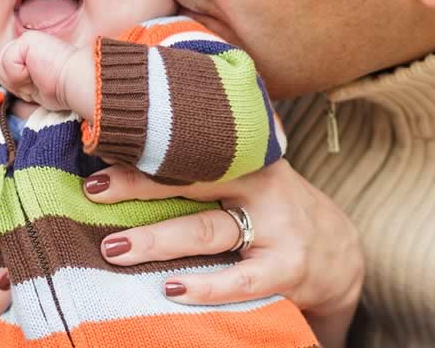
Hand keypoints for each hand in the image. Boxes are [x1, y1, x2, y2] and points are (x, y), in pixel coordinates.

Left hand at [0, 31, 93, 115]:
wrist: (80, 82)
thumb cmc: (66, 89)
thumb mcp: (38, 89)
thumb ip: (22, 81)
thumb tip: (5, 88)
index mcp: (34, 53)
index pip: (10, 70)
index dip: (19, 85)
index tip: (40, 87)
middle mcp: (30, 43)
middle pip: (3, 68)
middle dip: (16, 83)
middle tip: (39, 83)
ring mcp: (28, 39)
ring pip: (3, 66)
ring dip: (18, 80)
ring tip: (39, 78)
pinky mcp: (26, 39)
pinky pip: (8, 63)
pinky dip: (19, 75)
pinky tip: (38, 72)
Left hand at [84, 160, 363, 346]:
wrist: (339, 253)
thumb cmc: (273, 211)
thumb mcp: (250, 173)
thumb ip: (206, 160)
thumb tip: (131, 145)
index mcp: (246, 155)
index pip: (191, 146)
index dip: (147, 146)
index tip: (102, 146)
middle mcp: (260, 185)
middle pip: (194, 180)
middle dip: (141, 185)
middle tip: (95, 191)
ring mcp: (275, 227)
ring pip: (206, 230)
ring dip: (157, 240)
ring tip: (115, 248)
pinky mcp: (286, 268)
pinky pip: (240, 280)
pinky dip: (205, 286)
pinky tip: (172, 290)